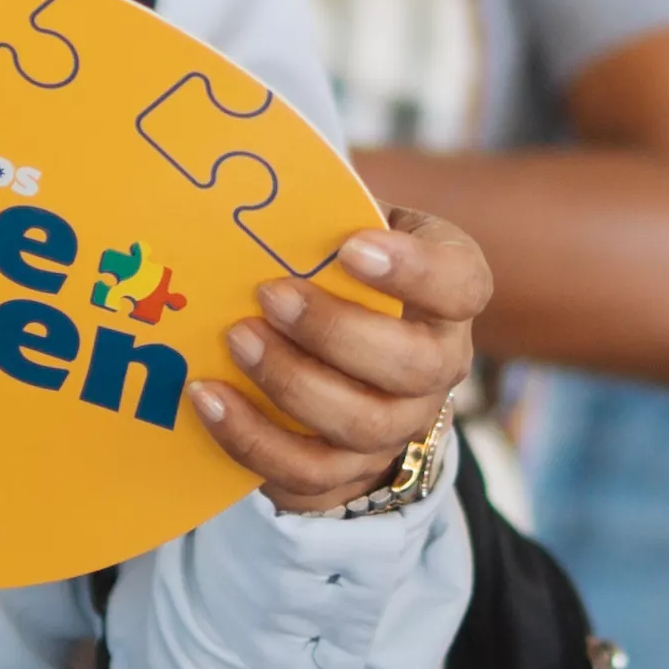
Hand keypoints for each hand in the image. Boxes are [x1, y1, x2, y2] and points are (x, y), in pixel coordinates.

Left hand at [194, 213, 491, 515]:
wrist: (348, 359)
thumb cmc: (340, 276)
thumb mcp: (346, 233)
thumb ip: (323, 217)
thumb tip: (253, 196)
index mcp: (449, 294)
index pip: (461, 285)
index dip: (413, 271)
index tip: (351, 247)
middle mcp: (440, 366)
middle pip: (413, 366)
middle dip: (334, 332)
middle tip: (269, 295)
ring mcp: (399, 425)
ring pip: (361, 424)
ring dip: (290, 383)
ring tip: (235, 340)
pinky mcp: (350, 471)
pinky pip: (307, 472)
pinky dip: (251, 438)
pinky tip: (207, 398)